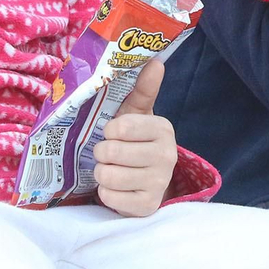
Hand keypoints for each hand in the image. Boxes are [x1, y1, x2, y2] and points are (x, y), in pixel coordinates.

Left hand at [93, 58, 176, 217]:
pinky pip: (110, 197)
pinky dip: (106, 193)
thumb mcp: (137, 115)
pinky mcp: (147, 207)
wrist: (147, 182)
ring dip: (102, 173)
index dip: (109, 130)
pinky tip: (117, 188)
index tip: (114, 132)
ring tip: (112, 170)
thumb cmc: (135, 142)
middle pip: (111, 152)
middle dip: (102, 153)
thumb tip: (155, 60)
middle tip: (110, 154)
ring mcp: (159, 183)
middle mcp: (167, 156)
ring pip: (108, 176)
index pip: (121, 127)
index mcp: (163, 129)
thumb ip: (143, 88)